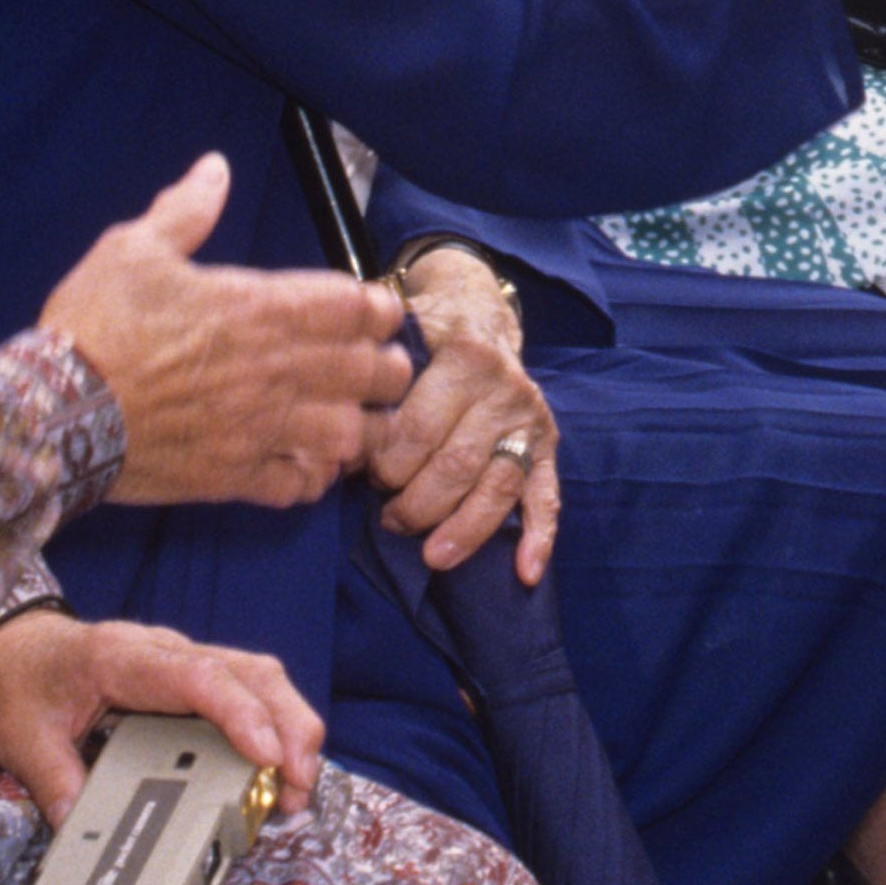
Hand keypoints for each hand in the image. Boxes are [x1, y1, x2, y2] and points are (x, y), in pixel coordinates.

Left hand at [0, 607, 325, 828]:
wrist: (11, 652)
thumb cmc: (20, 685)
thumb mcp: (23, 738)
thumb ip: (55, 783)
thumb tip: (81, 831)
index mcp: (121, 657)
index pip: (198, 678)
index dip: (241, 714)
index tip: (269, 755)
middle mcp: (163, 650)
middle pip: (249, 670)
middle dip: (288, 723)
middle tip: (302, 782)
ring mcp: (182, 659)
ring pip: (258, 675)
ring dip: (289, 724)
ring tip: (299, 783)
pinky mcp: (190, 676)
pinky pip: (246, 688)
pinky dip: (273, 722)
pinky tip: (279, 764)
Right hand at [40, 153, 409, 508]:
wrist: (53, 414)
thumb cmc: (95, 325)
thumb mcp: (134, 249)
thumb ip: (185, 210)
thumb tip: (215, 167)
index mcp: (259, 308)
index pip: (355, 306)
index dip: (378, 308)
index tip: (379, 312)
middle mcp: (274, 369)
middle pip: (369, 372)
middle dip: (386, 368)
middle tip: (381, 367)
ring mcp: (258, 428)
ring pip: (348, 435)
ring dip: (359, 428)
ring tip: (351, 421)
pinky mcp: (233, 477)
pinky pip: (297, 487)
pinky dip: (312, 480)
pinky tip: (306, 466)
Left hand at [369, 247, 557, 582]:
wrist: (478, 312)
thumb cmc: (422, 334)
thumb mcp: (394, 339)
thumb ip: (371, 387)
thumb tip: (339, 454)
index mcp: (464, 357)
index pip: (418, 430)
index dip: (384, 465)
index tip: (362, 478)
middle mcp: (504, 387)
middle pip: (456, 465)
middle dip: (417, 503)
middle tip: (389, 518)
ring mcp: (529, 419)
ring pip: (497, 486)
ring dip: (463, 529)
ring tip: (431, 556)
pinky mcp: (546, 445)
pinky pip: (546, 495)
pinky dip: (539, 537)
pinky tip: (526, 572)